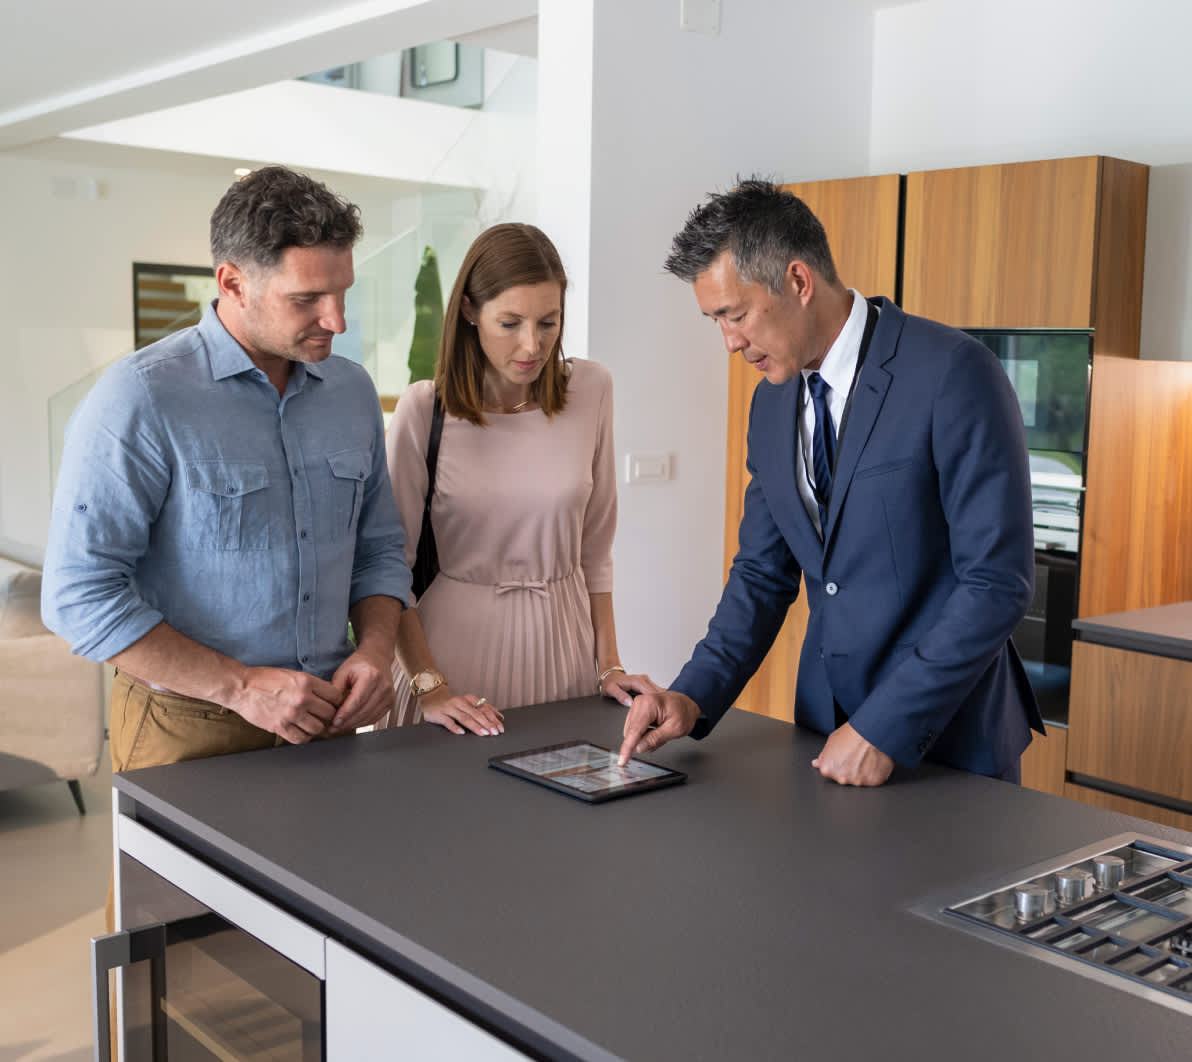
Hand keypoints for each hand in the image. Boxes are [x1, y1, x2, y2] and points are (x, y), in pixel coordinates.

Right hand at [228, 666, 343, 743]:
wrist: (241, 687)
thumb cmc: (264, 679)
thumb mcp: (292, 674)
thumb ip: (310, 685)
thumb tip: (326, 696)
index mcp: (306, 682)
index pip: (335, 695)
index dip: (335, 701)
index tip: (332, 704)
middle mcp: (301, 698)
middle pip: (329, 713)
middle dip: (328, 715)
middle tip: (321, 715)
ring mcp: (291, 714)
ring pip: (318, 728)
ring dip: (316, 727)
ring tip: (310, 723)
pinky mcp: (280, 727)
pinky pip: (301, 739)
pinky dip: (304, 737)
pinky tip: (301, 731)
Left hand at [328, 646, 397, 732]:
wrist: (377, 657)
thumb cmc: (359, 664)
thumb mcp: (343, 672)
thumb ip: (335, 689)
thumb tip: (329, 709)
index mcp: (371, 676)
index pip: (357, 701)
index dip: (344, 714)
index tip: (333, 723)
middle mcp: (383, 686)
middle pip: (363, 711)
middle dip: (347, 722)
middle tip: (333, 728)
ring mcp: (389, 695)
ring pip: (370, 717)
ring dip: (354, 724)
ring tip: (340, 726)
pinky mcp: (391, 702)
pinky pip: (376, 718)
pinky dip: (363, 722)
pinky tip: (352, 722)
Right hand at [420, 687, 504, 735]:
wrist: (431, 701)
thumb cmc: (453, 706)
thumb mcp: (469, 705)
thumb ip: (483, 710)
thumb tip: (500, 717)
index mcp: (469, 699)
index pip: (484, 709)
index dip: (493, 718)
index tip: (500, 727)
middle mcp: (460, 702)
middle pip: (476, 713)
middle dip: (487, 723)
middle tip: (495, 732)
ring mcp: (450, 708)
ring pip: (465, 717)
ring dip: (476, 726)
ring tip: (484, 733)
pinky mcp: (439, 714)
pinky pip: (448, 721)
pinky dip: (455, 727)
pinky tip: (462, 733)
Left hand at [600, 669, 662, 708]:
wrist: (610, 677)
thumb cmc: (610, 683)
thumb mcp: (611, 689)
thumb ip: (620, 695)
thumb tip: (629, 703)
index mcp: (637, 681)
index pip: (650, 692)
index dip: (655, 702)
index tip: (658, 712)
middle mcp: (644, 680)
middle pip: (657, 692)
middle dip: (660, 702)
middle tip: (661, 715)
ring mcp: (646, 682)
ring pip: (658, 692)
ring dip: (660, 701)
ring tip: (661, 713)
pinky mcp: (647, 685)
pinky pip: (655, 693)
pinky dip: (657, 700)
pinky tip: (658, 708)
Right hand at [617, 688, 700, 765]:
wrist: (686, 703)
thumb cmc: (684, 712)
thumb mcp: (675, 729)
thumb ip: (656, 739)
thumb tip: (639, 747)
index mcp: (649, 704)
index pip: (634, 731)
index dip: (627, 747)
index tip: (622, 760)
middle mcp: (640, 702)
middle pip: (631, 731)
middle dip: (642, 740)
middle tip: (661, 737)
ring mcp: (637, 705)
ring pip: (631, 731)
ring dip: (643, 737)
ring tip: (660, 731)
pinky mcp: (636, 709)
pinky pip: (634, 727)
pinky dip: (643, 733)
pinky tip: (655, 729)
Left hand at [811, 722, 894, 786]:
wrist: (871, 731)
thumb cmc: (852, 733)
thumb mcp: (831, 740)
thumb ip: (823, 755)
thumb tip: (817, 763)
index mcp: (827, 769)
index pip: (830, 771)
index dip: (837, 763)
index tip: (843, 756)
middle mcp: (841, 778)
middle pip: (844, 777)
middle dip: (849, 769)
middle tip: (855, 755)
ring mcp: (858, 781)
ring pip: (859, 779)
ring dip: (862, 771)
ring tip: (865, 756)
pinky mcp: (874, 782)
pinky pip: (873, 779)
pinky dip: (874, 772)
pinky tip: (873, 760)